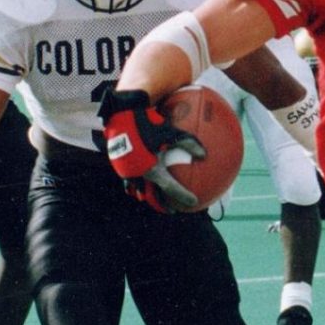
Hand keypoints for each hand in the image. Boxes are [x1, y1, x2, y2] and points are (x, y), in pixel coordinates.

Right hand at [98, 86, 205, 210]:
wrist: (122, 115)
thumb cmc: (148, 122)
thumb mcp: (171, 132)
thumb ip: (188, 143)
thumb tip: (204, 154)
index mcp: (153, 170)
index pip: (172, 188)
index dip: (183, 196)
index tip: (194, 202)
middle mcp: (139, 175)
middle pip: (153, 196)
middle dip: (163, 204)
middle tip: (172, 209)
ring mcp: (127, 171)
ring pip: (138, 190)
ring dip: (147, 195)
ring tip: (153, 198)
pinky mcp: (119, 165)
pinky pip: (129, 179)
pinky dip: (135, 184)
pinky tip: (138, 182)